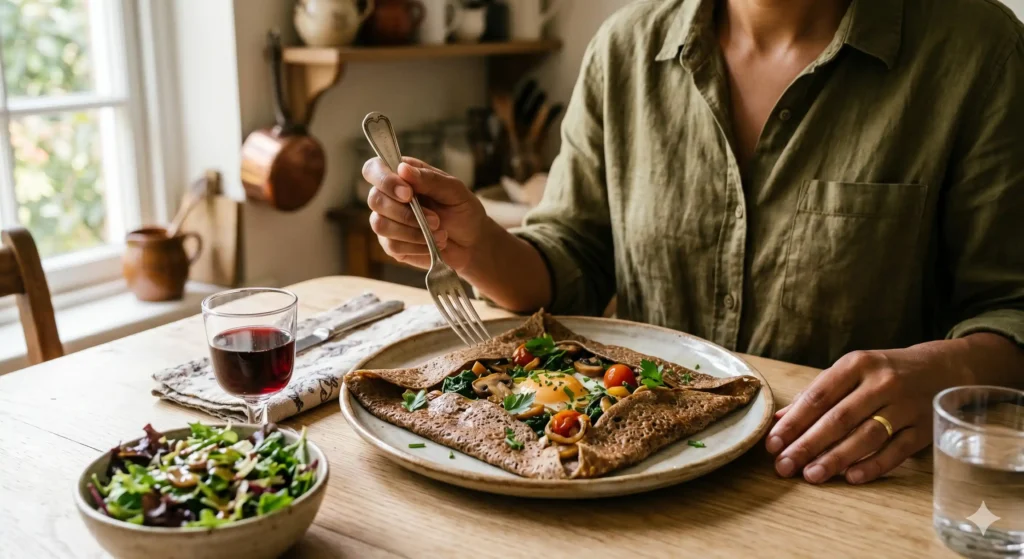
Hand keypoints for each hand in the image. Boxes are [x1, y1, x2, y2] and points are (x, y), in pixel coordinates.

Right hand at [362, 157, 486, 271]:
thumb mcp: (454, 190)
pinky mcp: (392, 244)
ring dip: (412, 231)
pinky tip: (433, 244)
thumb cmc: (462, 210)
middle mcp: (389, 196)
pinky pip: (392, 246)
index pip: (374, 169)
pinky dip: (417, 246)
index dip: (385, 180)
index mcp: (402, 175)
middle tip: (436, 220)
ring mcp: (388, 221)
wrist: (472, 242)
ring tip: (440, 233)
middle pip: (374, 199)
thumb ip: (429, 179)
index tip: (408, 194)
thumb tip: (402, 168)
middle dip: (406, 213)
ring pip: (380, 225)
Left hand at [766, 341, 972, 484]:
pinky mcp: (924, 428)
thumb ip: (817, 394)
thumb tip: (780, 420)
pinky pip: (897, 451)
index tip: (773, 443)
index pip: (819, 396)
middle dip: (808, 444)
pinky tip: (851, 478)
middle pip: (840, 418)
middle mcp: (882, 383)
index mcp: (858, 364)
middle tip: (784, 466)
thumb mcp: (853, 371)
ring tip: (811, 475)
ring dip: (836, 458)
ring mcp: (906, 406)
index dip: (794, 421)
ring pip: (867, 436)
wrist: (946, 367)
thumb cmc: (887, 371)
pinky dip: (874, 466)